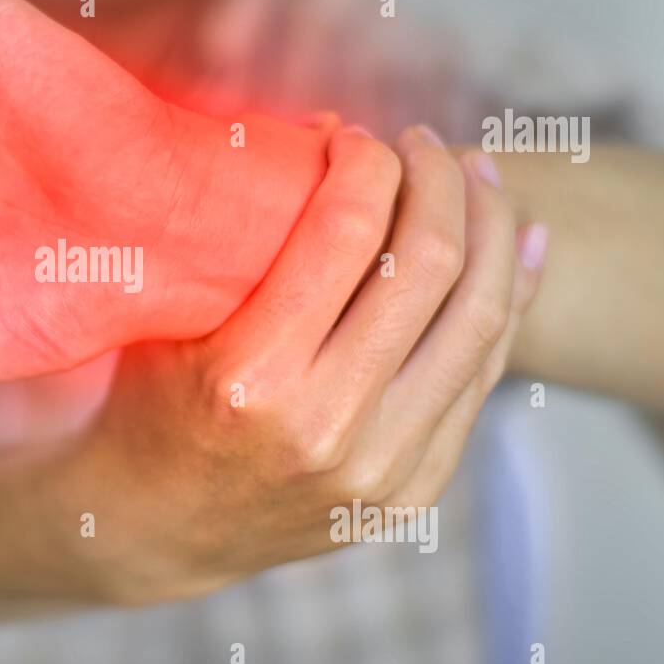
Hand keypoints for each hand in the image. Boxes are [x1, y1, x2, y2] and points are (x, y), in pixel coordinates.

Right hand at [78, 126, 545, 598]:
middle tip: (425, 145)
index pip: (346, 230)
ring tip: (479, 177)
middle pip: (429, 265)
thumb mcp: (166, 320)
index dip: (366, 160)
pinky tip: (519, 245)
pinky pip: (483, 375)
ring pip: (480, 320)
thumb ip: (245, 243)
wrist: (150, 529)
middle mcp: (324, 427)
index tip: (355, 137)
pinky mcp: (411, 491)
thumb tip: (334, 134)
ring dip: (492, 229)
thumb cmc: (144, 403)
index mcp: (249, 378)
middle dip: (439, 180)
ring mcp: (379, 470)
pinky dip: (510, 301)